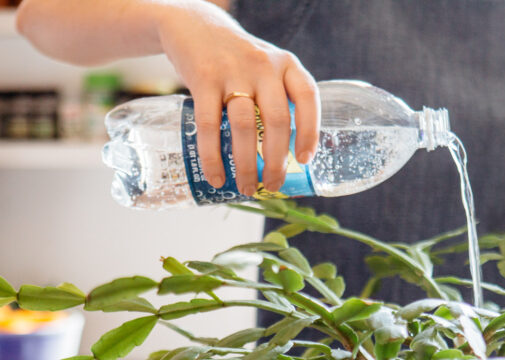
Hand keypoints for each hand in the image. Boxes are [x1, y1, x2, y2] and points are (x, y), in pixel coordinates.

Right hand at [155, 3, 318, 194]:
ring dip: (246, 163)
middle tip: (272, 186)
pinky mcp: (203, 79)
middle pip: (277, 120)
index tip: (304, 161)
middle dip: (276, 160)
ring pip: (245, 126)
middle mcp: (263, 66)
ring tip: (246, 187)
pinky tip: (216, 176)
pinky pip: (209, 125)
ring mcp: (233, 71)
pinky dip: (212, 156)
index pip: (308, 98)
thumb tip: (286, 158)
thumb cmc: (237, 59)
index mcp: (286, 64)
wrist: (195, 25)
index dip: (309, 131)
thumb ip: (278, 99)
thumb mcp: (267, 67)